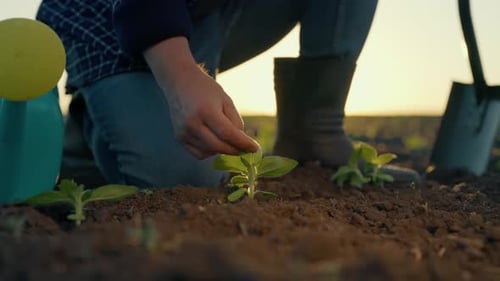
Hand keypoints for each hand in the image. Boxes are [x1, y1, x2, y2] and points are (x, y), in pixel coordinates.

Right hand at [144, 37, 258, 158]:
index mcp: (206, 110)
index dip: (243, 143)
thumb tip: (241, 143)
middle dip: (236, 150)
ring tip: (227, 138)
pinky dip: (211, 151)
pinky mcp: (179, 138)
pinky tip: (214, 141)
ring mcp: (184, 132)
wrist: (180, 82)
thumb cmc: (206, 90)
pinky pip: (200, 153)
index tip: (254, 148)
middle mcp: (192, 123)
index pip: (227, 133)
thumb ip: (235, 122)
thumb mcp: (226, 100)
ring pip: (210, 151)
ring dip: (223, 149)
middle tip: (245, 149)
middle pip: (219, 146)